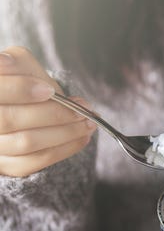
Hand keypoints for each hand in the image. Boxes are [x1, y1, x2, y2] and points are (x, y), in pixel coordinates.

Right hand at [0, 46, 96, 176]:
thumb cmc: (21, 80)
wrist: (21, 105)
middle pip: (10, 120)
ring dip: (66, 133)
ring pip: (26, 143)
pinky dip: (65, 149)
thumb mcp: (21, 65)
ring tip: (89, 123)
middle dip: (52, 114)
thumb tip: (46, 88)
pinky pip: (35, 162)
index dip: (20, 90)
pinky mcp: (6, 165)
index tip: (49, 90)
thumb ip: (28, 69)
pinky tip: (83, 138)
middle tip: (82, 108)